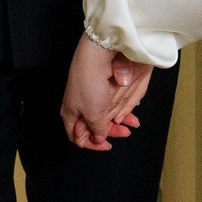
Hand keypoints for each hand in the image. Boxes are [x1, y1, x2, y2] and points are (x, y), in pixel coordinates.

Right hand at [61, 34, 152, 150]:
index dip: (92, 144)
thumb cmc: (89, 85)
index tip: (106, 145)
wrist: (96, 56)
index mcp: (70, 114)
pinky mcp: (100, 87)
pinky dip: (121, 109)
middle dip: (111, 131)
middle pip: (94, 127)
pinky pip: (111, 103)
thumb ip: (97, 130)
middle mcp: (78, 106)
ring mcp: (90, 96)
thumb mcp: (94, 115)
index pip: (77, 137)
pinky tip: (128, 111)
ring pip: (105, 115)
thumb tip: (99, 138)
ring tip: (132, 122)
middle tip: (124, 132)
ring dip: (119, 121)